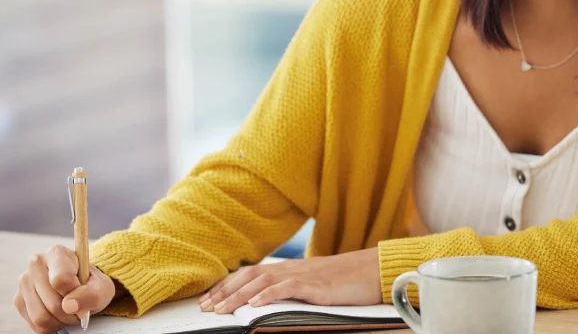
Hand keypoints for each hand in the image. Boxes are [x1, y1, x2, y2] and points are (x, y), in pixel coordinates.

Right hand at [13, 244, 116, 333]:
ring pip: (41, 316)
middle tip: (79, 310)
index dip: (75, 294)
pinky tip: (58, 317)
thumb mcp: (102, 288)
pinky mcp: (19, 299)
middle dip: (70, 313)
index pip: (60, 280)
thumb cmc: (91, 285)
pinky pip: (34, 324)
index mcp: (57, 253)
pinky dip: (50, 326)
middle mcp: (36, 263)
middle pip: (52, 302)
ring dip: (60, 322)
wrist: (80, 288)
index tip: (83, 294)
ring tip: (70, 314)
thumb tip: (69, 306)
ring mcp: (25, 282)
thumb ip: (91, 295)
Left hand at [199, 247, 381, 313]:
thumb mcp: (311, 285)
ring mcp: (303, 275)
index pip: (249, 274)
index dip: (226, 286)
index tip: (207, 300)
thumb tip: (264, 301)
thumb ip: (289, 290)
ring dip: (239, 295)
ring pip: (263, 282)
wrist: (371, 271)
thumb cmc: (343, 282)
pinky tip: (255, 303)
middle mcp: (290, 268)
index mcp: (287, 269)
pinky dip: (269, 294)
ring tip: (222, 309)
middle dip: (224, 292)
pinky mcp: (316, 285)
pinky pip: (288, 287)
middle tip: (205, 308)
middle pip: (250, 276)